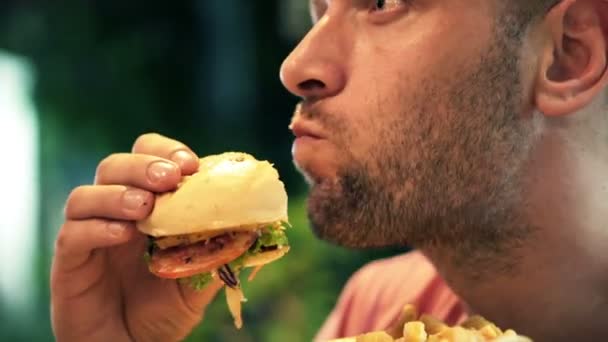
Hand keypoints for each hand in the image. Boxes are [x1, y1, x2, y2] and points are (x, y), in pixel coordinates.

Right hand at [51, 133, 222, 341]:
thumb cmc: (162, 310)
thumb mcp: (199, 281)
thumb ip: (218, 254)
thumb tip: (252, 228)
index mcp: (147, 206)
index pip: (147, 157)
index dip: (166, 152)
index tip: (190, 165)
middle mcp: (114, 212)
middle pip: (114, 167)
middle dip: (143, 165)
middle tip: (169, 178)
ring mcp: (89, 234)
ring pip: (86, 195)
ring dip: (117, 194)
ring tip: (145, 207)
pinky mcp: (70, 261)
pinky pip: (72, 234)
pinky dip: (97, 228)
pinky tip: (124, 234)